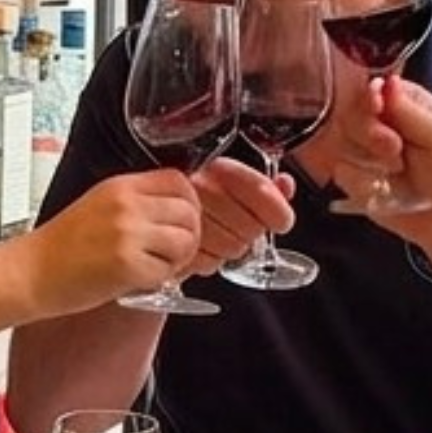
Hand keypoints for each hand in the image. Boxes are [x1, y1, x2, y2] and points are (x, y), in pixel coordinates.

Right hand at [20, 169, 202, 317]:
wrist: (29, 273)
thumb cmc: (60, 246)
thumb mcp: (99, 204)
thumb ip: (137, 201)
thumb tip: (178, 211)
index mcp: (121, 186)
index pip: (179, 181)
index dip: (190, 202)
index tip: (183, 220)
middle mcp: (127, 205)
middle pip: (189, 211)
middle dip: (189, 235)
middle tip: (175, 251)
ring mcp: (128, 234)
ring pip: (186, 241)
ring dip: (179, 259)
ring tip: (158, 266)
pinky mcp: (127, 266)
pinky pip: (168, 271)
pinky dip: (162, 279)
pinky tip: (143, 279)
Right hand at [186, 157, 296, 275]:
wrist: (146, 211)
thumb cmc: (192, 196)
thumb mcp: (228, 180)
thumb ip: (262, 184)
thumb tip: (285, 185)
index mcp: (218, 168)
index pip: (262, 192)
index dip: (278, 213)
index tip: (279, 220)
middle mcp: (201, 189)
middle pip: (252, 227)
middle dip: (251, 232)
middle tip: (238, 225)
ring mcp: (185, 218)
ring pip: (234, 248)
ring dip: (231, 246)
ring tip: (217, 234)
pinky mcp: (175, 245)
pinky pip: (210, 263)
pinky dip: (210, 259)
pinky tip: (203, 245)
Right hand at [333, 76, 431, 238]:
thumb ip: (411, 110)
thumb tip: (387, 81)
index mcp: (401, 101)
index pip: (369, 87)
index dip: (368, 98)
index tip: (377, 109)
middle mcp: (377, 120)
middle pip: (347, 112)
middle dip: (370, 134)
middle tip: (395, 149)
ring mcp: (361, 148)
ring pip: (339, 142)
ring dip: (368, 160)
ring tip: (397, 171)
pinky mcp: (352, 175)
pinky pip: (340, 172)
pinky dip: (362, 182)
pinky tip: (383, 188)